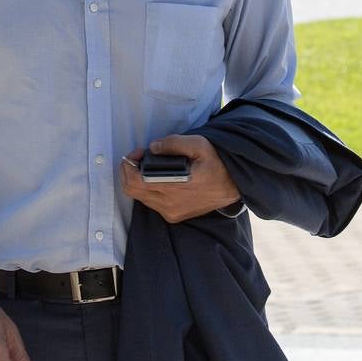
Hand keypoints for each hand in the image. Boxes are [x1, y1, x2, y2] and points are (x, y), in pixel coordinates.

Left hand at [122, 134, 240, 223]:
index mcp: (174, 186)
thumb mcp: (199, 144)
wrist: (233, 185)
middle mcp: (169, 203)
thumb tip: (153, 147)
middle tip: (139, 158)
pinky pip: (151, 204)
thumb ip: (173, 143)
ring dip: (137, 181)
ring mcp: (170, 212)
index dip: (129, 165)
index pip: (136, 181)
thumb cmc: (216, 163)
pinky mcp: (173, 216)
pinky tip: (157, 179)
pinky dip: (147, 190)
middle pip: (132, 191)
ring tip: (147, 167)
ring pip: (139, 198)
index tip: (139, 152)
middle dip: (128, 172)